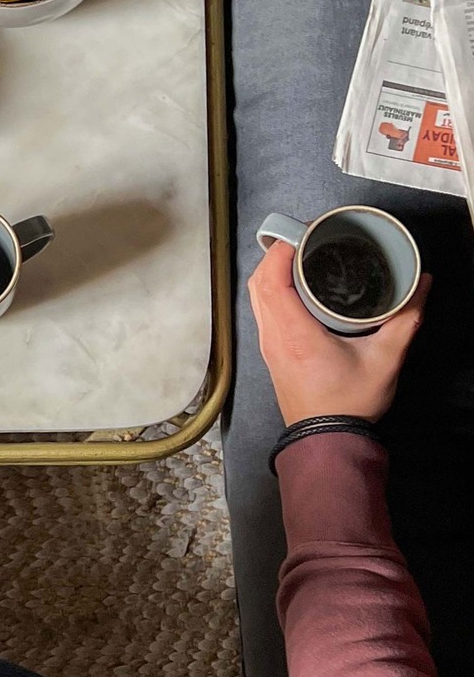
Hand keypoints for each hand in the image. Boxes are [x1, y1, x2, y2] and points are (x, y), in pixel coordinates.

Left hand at [248, 241, 428, 425]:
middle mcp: (274, 336)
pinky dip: (271, 290)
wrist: (327, 441)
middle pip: (258, 282)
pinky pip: (261, 310)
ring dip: (271, 272)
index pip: (272, 280)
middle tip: (304, 241)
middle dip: (276, 254)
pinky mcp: (270, 352)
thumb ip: (406, 319)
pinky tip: (293, 286)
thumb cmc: (350, 404)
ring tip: (299, 257)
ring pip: (256, 296)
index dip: (281, 251)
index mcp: (294, 334)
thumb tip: (421, 285)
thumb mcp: (385, 359)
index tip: (303, 235)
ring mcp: (268, 345)